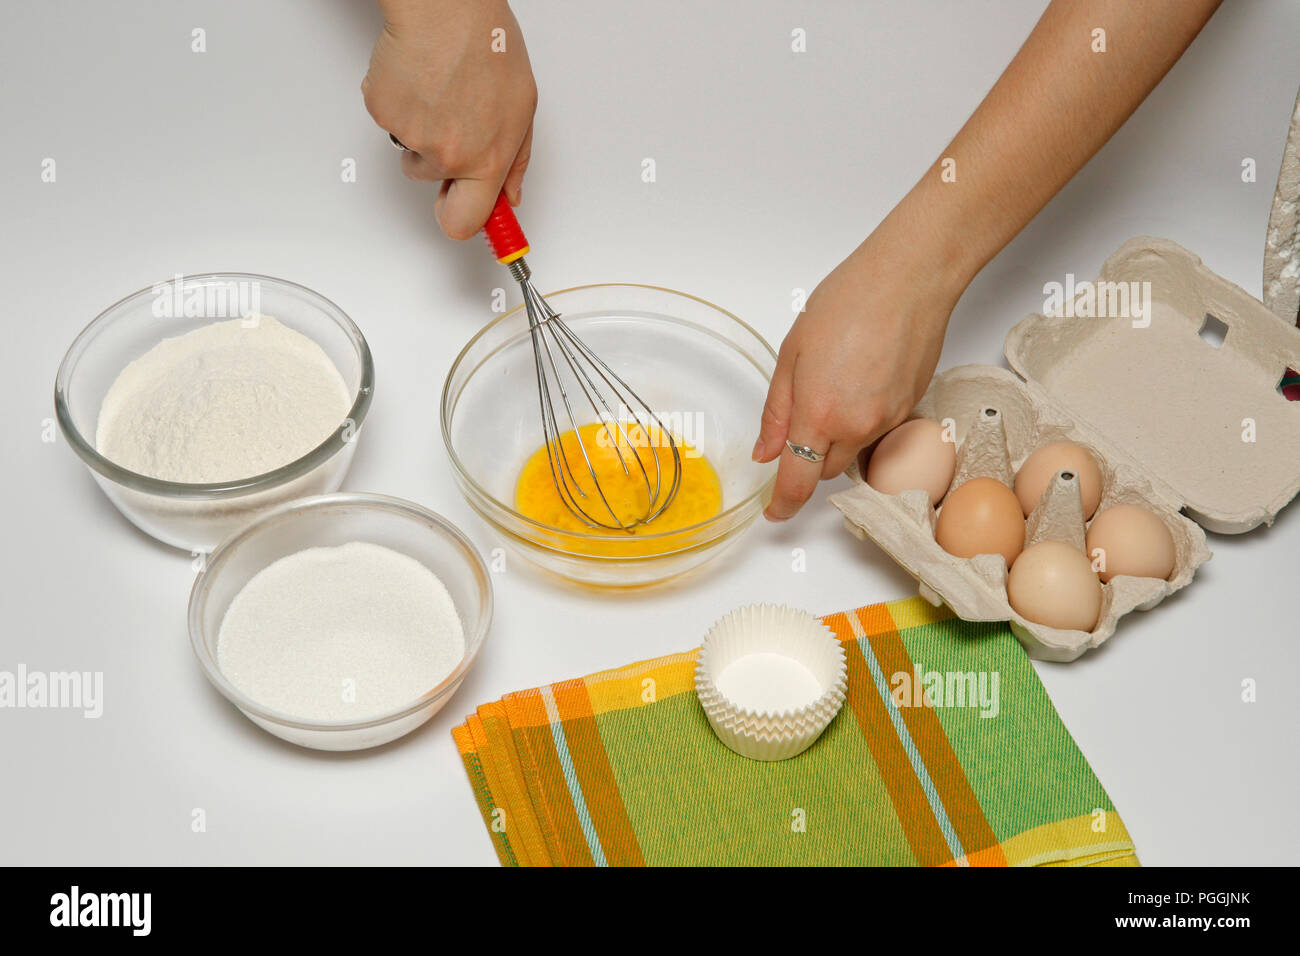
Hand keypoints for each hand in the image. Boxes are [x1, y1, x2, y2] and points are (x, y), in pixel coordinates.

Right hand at [363, 0, 536, 238]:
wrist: (446, 8)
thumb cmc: (487, 45)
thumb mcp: (522, 107)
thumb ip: (516, 159)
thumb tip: (510, 194)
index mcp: (487, 161)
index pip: (466, 222)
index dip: (461, 221)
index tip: (463, 220)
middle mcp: (448, 156)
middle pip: (433, 187)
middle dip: (439, 175)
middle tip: (449, 137)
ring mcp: (412, 135)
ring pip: (412, 151)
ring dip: (423, 130)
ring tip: (440, 91)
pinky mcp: (382, 111)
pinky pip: (390, 120)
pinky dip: (401, 103)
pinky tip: (419, 78)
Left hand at [753, 221, 961, 520]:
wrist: (910, 278)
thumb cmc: (849, 301)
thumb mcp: (792, 354)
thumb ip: (777, 412)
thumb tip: (766, 452)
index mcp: (820, 414)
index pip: (799, 482)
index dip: (784, 505)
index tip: (774, 514)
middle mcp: (857, 426)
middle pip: (825, 470)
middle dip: (807, 459)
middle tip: (800, 419)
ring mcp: (889, 420)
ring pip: (854, 451)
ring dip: (837, 437)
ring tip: (834, 383)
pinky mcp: (911, 407)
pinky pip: (878, 430)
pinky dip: (863, 419)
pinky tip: (860, 378)